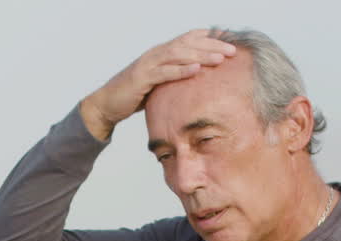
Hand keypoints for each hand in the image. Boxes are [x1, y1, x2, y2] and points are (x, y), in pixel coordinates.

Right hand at [79, 29, 236, 140]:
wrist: (107, 104)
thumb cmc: (133, 95)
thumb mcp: (158, 83)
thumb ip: (173, 77)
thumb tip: (194, 81)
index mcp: (161, 53)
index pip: (188, 39)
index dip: (208, 38)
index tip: (229, 40)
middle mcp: (156, 54)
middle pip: (188, 44)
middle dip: (211, 46)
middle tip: (233, 50)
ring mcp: (148, 64)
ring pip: (179, 54)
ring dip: (201, 55)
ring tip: (221, 58)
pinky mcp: (142, 78)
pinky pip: (164, 72)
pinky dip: (181, 70)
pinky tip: (196, 69)